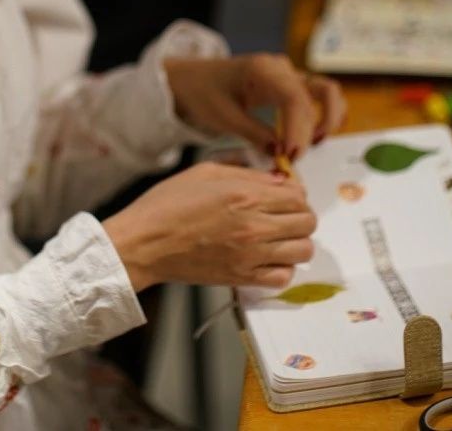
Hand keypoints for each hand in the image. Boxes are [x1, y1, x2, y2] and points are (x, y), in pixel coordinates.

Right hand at [102, 162, 316, 290]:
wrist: (143, 243)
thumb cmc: (167, 205)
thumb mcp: (206, 173)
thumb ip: (246, 174)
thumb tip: (277, 180)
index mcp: (245, 195)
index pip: (298, 196)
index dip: (295, 194)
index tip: (284, 196)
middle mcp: (254, 225)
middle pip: (307, 222)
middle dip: (300, 216)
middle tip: (283, 216)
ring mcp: (250, 255)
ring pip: (303, 251)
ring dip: (296, 242)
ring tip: (279, 238)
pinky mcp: (241, 277)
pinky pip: (283, 277)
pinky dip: (283, 268)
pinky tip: (269, 259)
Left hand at [164, 54, 346, 159]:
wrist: (191, 80)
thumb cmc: (203, 92)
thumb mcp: (224, 117)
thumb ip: (255, 135)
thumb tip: (280, 154)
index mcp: (264, 69)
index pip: (295, 99)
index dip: (297, 130)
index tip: (290, 156)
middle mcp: (282, 69)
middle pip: (315, 97)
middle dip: (308, 132)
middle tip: (294, 159)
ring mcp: (289, 75)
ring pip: (326, 92)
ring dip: (328, 120)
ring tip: (313, 146)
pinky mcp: (291, 86)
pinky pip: (320, 96)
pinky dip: (325, 115)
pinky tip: (319, 136)